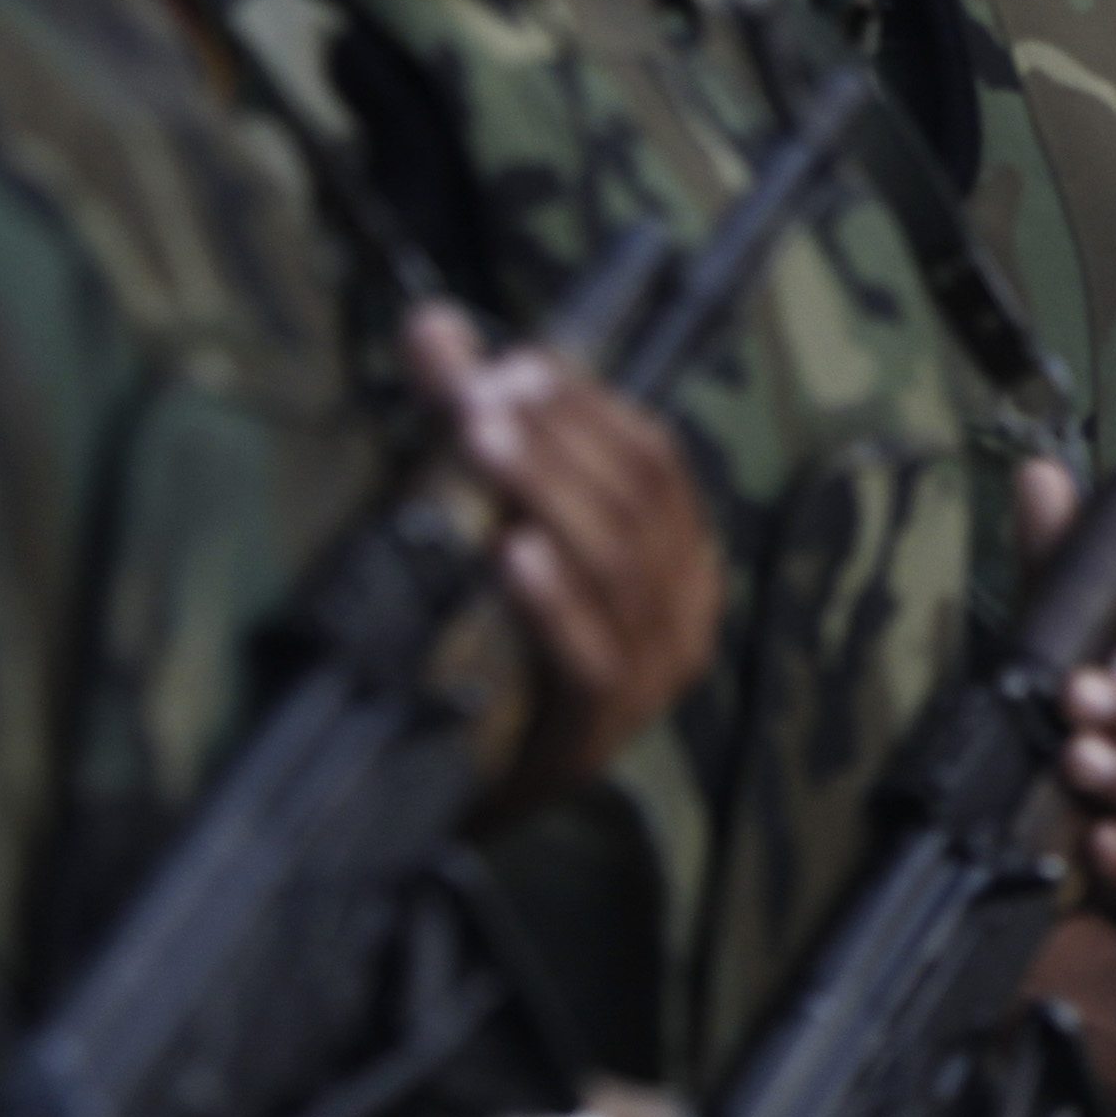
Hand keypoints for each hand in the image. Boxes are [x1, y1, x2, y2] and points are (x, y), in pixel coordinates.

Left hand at [404, 307, 722, 811]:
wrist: (475, 796)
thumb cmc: (503, 644)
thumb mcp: (502, 526)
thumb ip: (478, 431)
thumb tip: (430, 321)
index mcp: (680, 552)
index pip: (655, 458)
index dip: (588, 405)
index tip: (519, 362)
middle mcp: (686, 606)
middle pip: (636, 500)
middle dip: (557, 437)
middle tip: (483, 390)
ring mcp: (653, 674)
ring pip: (615, 563)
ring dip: (545, 492)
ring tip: (480, 440)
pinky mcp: (602, 729)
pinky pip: (588, 653)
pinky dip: (551, 598)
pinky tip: (509, 552)